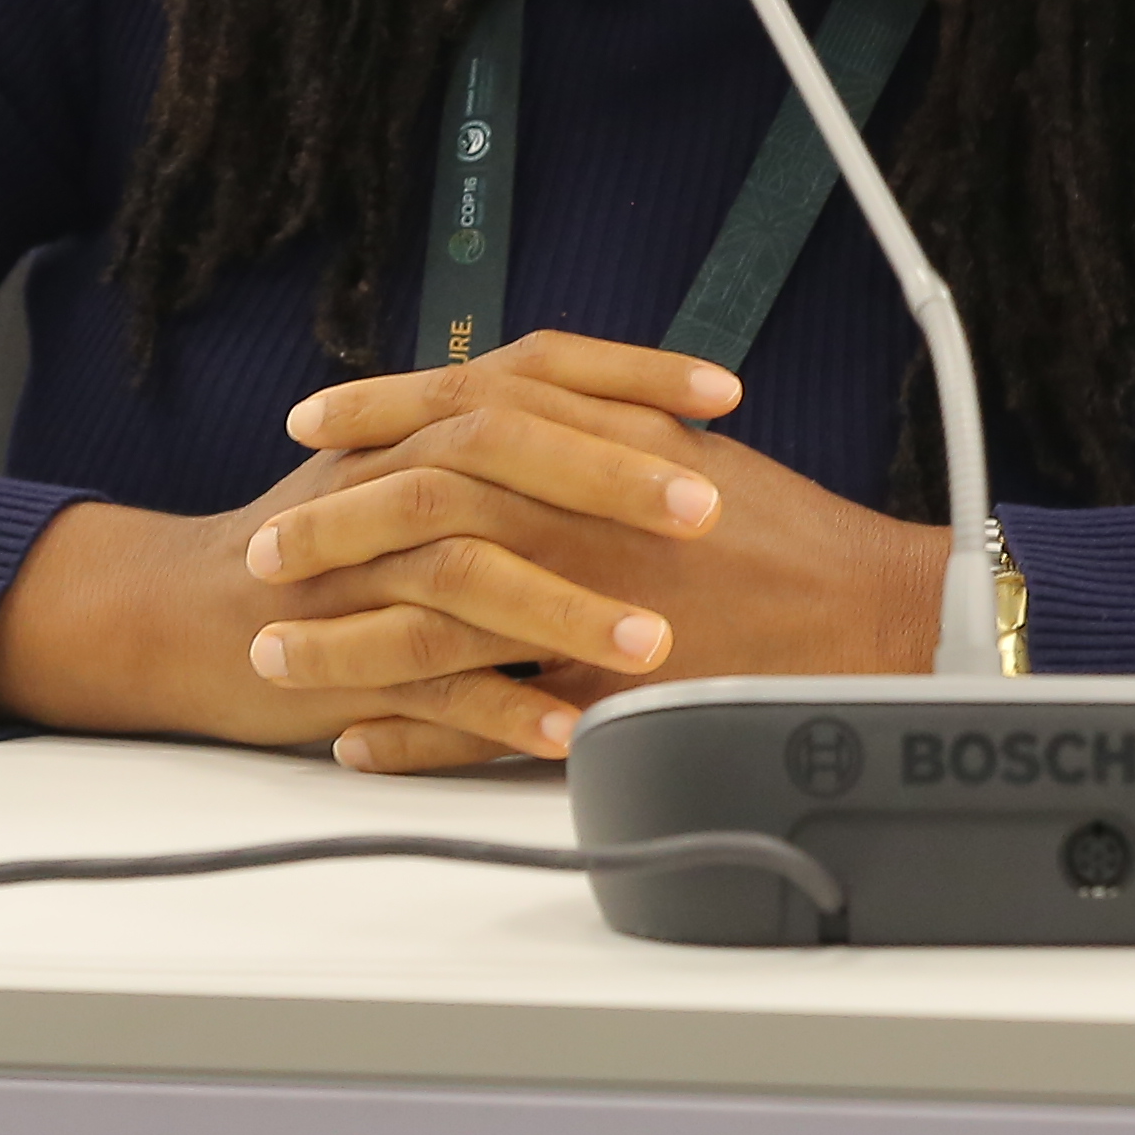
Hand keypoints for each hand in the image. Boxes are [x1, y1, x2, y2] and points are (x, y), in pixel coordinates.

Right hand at [0, 337, 737, 763]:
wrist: (189, 611)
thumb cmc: (331, 543)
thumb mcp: (415, 466)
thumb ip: (511, 439)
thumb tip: (650, 425)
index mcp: (420, 420)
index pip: (534, 367)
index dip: (631, 372)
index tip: (725, 391)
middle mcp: (388, 474)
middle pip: (500, 449)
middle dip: (609, 479)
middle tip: (707, 509)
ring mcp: (360, 567)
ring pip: (465, 569)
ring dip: (564, 609)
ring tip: (652, 648)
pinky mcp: (338, 656)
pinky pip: (425, 682)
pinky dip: (500, 712)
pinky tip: (569, 737)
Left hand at [255, 335, 955, 772]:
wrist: (870, 613)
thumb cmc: (779, 530)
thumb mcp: (677, 442)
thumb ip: (586, 415)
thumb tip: (508, 395)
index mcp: (593, 446)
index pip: (456, 411)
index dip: (374, 413)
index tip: (310, 421)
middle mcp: (578, 520)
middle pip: (418, 512)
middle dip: (326, 529)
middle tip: (263, 548)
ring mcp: (584, 615)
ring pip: (431, 627)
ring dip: (343, 643)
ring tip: (276, 656)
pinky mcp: (599, 702)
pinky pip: (483, 725)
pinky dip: (414, 735)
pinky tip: (360, 739)